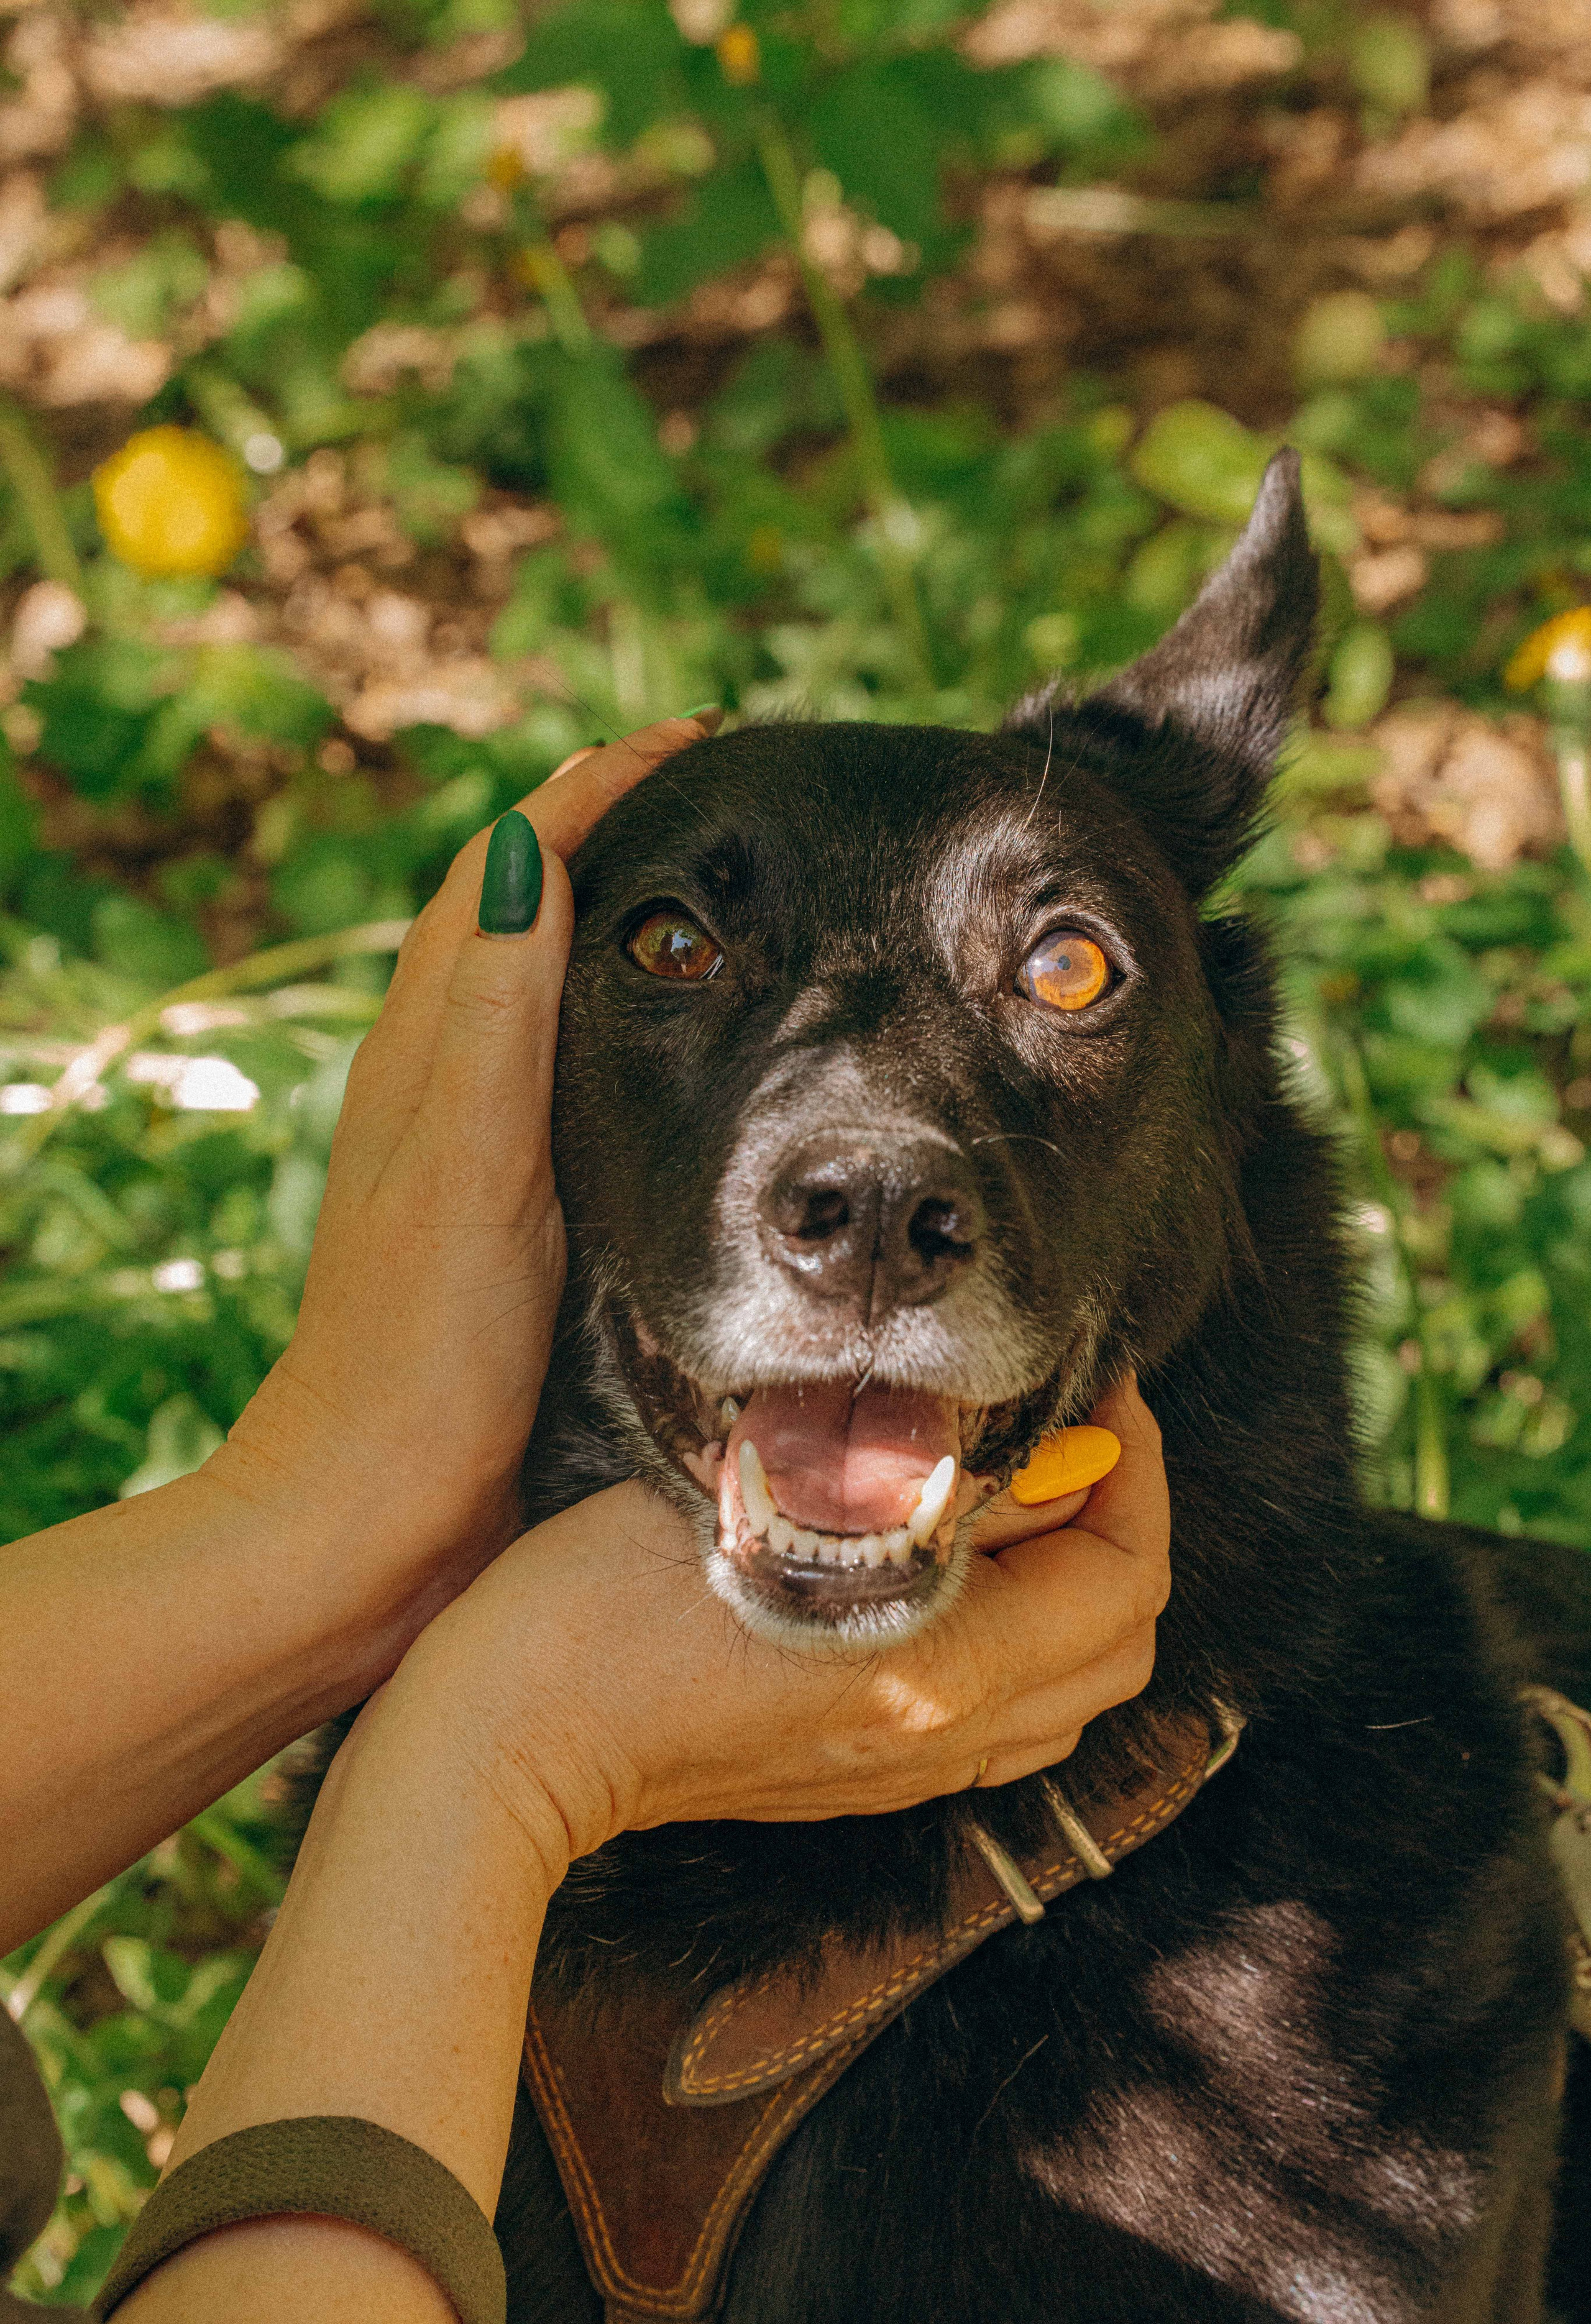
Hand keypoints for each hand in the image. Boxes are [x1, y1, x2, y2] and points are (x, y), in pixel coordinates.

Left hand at [207, 714, 720, 1680]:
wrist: (373, 1509)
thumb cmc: (422, 1349)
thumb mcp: (468, 1167)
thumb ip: (493, 1016)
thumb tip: (520, 853)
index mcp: (426, 1051)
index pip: (508, 870)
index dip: (594, 790)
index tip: (693, 742)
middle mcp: (440, 1081)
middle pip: (521, 909)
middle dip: (611, 828)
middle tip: (720, 794)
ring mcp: (469, 1145)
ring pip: (539, 987)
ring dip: (614, 916)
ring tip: (716, 892)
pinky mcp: (501, 1211)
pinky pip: (559, 1071)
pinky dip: (615, 1017)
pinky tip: (677, 1053)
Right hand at [420, 1376, 1168, 1864]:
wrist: (510, 1739)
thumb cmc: (605, 1602)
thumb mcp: (766, 1493)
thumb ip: (917, 1466)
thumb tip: (1035, 1439)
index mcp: (938, 1669)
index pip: (1123, 1571)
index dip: (1134, 1465)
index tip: (1100, 1387)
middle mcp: (941, 1736)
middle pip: (1122, 1641)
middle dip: (1124, 1521)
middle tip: (1074, 1430)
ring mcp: (900, 1770)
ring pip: (1073, 1692)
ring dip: (1082, 1588)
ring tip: (1027, 1494)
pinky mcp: (858, 1778)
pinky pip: (1004, 1723)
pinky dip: (1029, 1645)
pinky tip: (965, 1572)